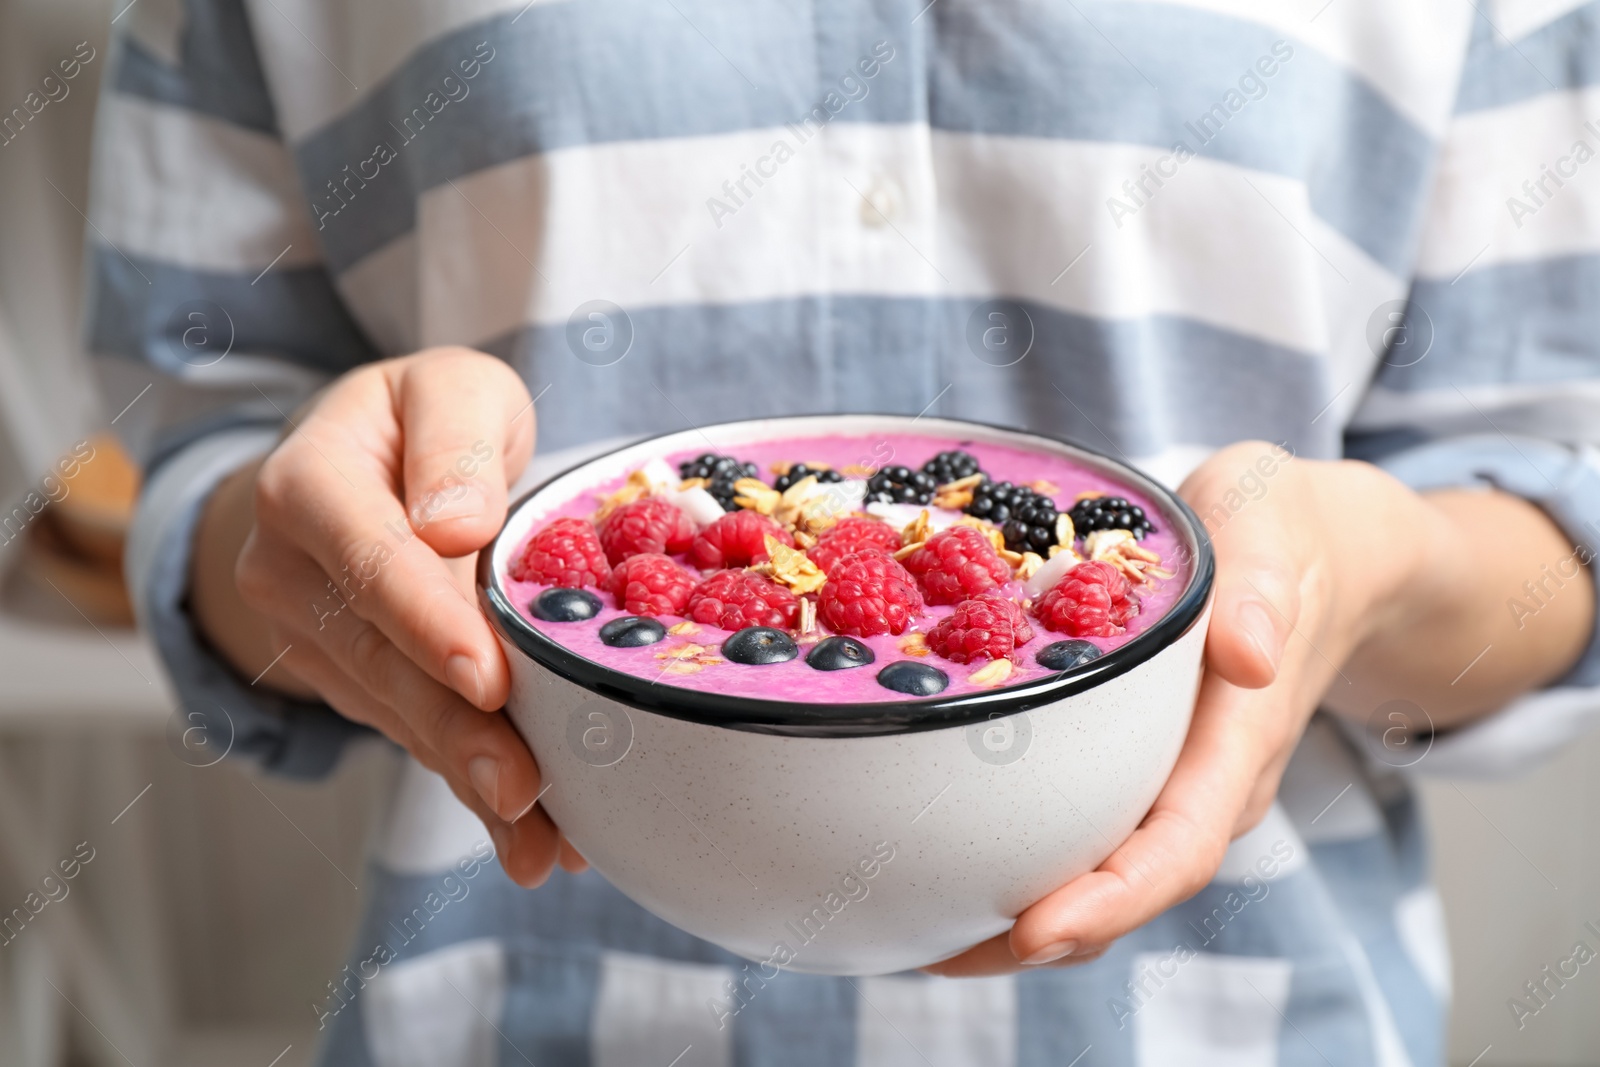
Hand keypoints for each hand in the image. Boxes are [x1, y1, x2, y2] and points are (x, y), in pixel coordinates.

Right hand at [193, 348, 585, 886]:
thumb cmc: (427, 418)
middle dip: (455, 730)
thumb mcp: (453, 388)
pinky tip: (530, 838)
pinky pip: (414, 733)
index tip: (488, 678)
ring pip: (397, 714)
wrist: (371, 458)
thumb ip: (455, 439)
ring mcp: (313, 636)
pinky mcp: (353, 681)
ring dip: (470, 777)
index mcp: (307, 483)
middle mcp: (289, 570)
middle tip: (522, 787)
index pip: (368, 559)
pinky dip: (472, 783)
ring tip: (541, 835)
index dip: (426, 623)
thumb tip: (453, 523)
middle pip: (379, 659)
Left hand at [926, 441, 1442, 974]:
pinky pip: (1088, 832)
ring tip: (924, 936)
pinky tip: (953, 869)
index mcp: (1238, 740)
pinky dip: (1026, 862)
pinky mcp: (1144, 767)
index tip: (1032, 934)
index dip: (1108, 902)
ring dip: (1021, 915)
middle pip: (1125, 889)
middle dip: (1037, 935)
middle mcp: (1207, 784)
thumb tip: (1247, 656)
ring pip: (1103, 874)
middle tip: (934, 950)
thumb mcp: (1274, 526)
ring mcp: (1175, 783)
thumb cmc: (1286, 531)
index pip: (1178, 848)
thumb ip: (1265, 589)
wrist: (1322, 551)